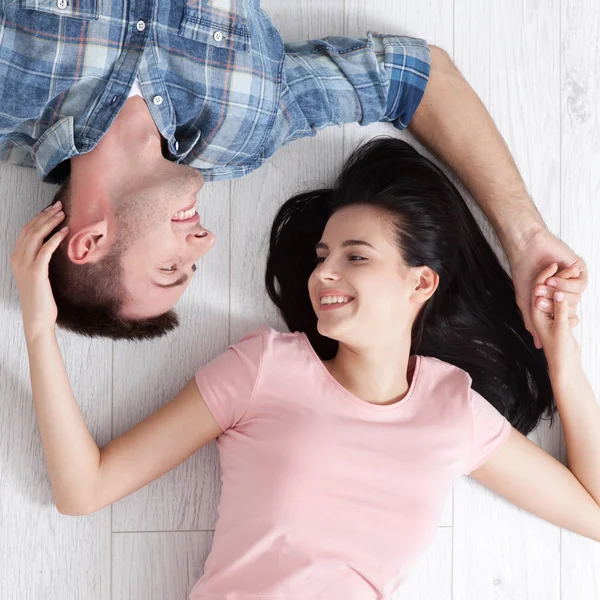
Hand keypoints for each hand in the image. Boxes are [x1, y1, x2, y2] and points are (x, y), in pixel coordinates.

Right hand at [10, 201, 68, 341]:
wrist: (38, 318)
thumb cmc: (42, 298)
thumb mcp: (38, 275)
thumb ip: (40, 260)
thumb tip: (53, 245)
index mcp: (16, 258)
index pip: (26, 231)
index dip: (38, 218)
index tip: (51, 209)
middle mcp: (17, 259)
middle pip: (30, 229)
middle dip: (45, 215)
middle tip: (59, 206)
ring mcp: (25, 265)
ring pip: (36, 236)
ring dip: (50, 223)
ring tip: (63, 214)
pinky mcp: (36, 272)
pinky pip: (45, 250)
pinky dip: (55, 238)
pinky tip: (65, 231)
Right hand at [509, 228, 586, 348]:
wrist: (527, 250)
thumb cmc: (524, 273)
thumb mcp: (526, 302)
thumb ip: (532, 322)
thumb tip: (537, 343)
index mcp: (554, 300)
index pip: (560, 316)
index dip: (552, 314)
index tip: (539, 308)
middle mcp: (565, 292)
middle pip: (568, 309)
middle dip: (553, 303)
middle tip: (539, 297)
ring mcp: (572, 282)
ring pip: (575, 299)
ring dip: (558, 292)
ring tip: (546, 283)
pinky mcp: (579, 271)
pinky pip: (579, 286)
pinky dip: (566, 283)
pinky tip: (555, 276)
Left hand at [530, 263, 580, 373]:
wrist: (564, 365)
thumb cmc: (559, 350)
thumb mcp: (560, 329)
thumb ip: (560, 311)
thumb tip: (560, 294)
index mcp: (536, 314)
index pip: (538, 290)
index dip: (546, 277)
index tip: (555, 265)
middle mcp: (541, 312)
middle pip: (548, 290)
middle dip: (558, 278)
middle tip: (570, 266)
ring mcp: (551, 314)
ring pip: (557, 295)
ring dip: (565, 285)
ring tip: (575, 272)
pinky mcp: (560, 318)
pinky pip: (564, 302)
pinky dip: (570, 294)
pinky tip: (577, 285)